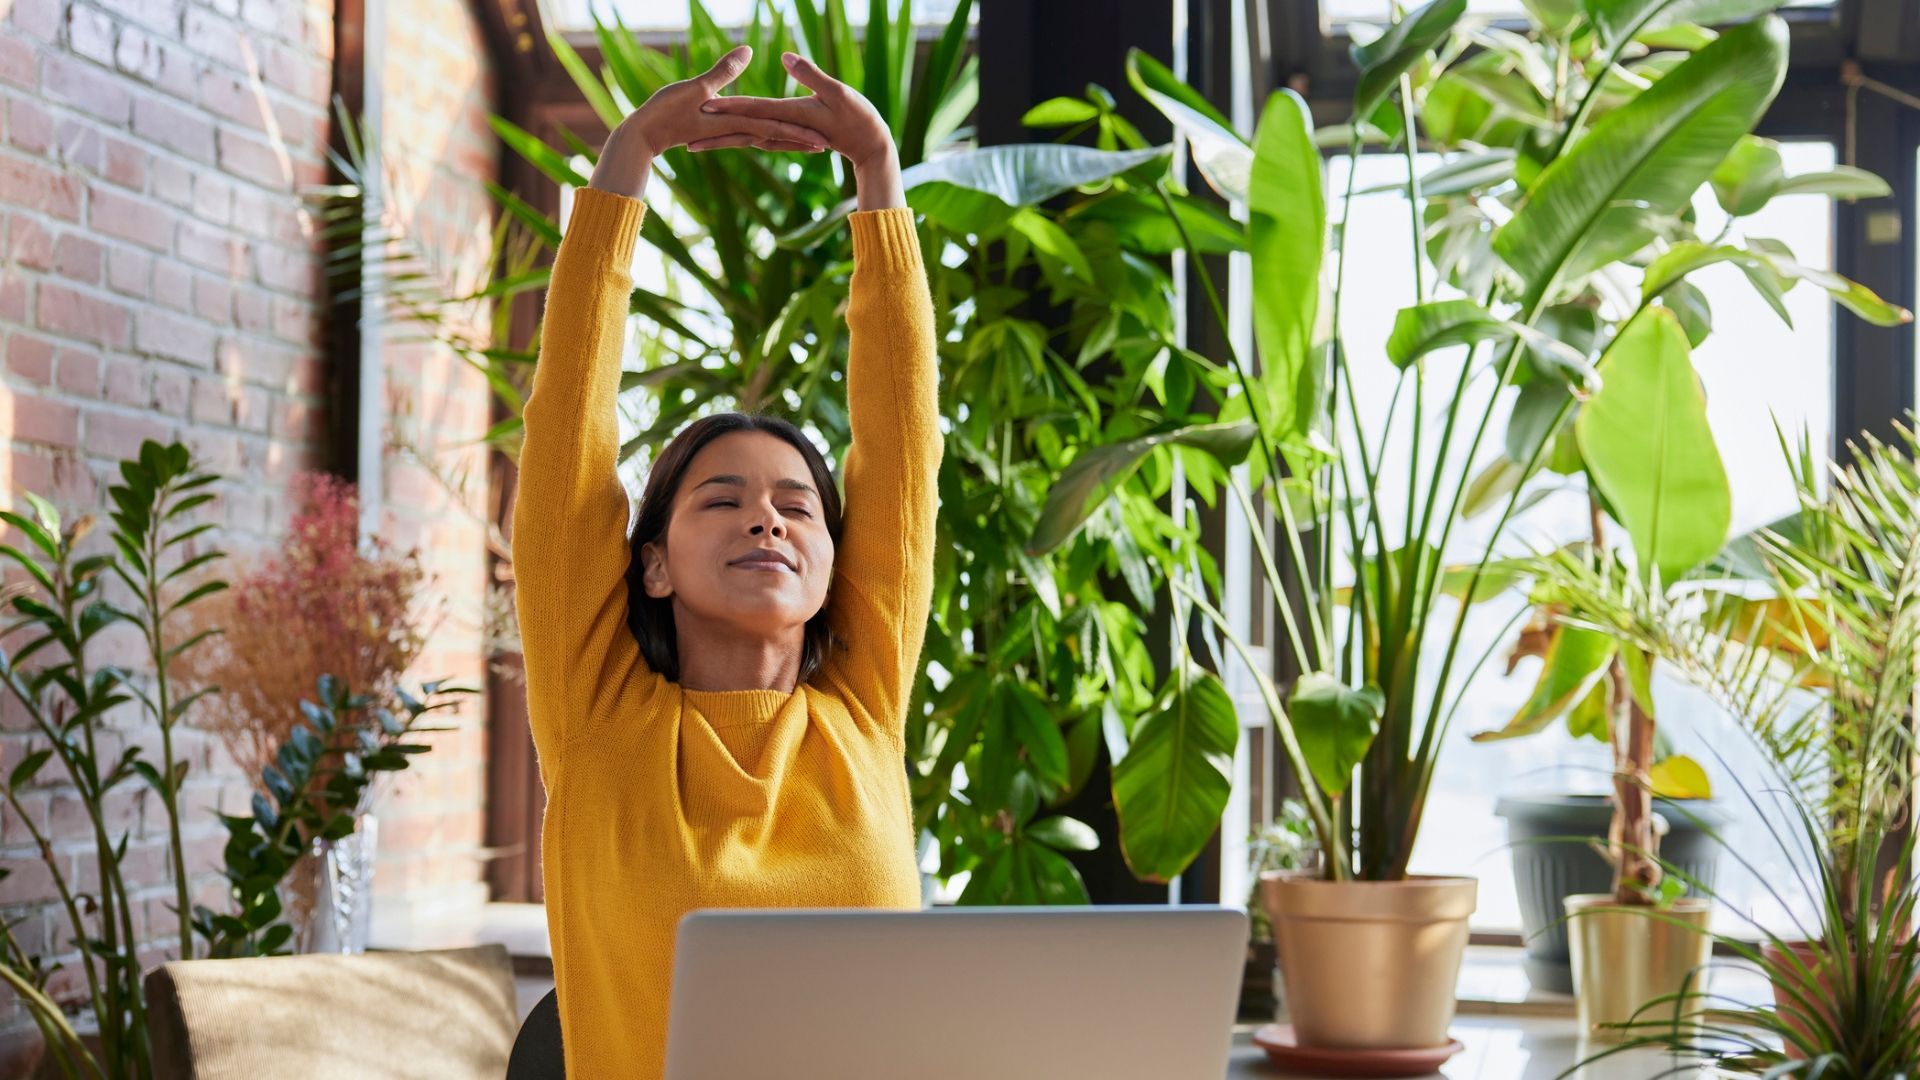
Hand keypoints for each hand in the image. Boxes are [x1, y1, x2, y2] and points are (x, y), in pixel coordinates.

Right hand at [589, 45, 827, 197]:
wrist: (641, 136)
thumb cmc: (663, 112)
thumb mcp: (695, 88)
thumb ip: (723, 71)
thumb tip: (748, 50)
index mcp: (734, 122)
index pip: (773, 127)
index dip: (798, 131)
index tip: (822, 137)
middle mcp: (734, 131)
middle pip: (773, 138)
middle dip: (798, 141)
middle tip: (825, 146)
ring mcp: (726, 134)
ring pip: (762, 140)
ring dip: (785, 143)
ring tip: (807, 145)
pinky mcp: (717, 133)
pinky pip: (745, 138)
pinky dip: (762, 140)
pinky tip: (768, 141)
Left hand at [696, 51, 904, 208]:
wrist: (871, 145)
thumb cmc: (859, 117)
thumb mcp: (837, 92)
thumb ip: (810, 74)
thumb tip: (785, 57)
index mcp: (789, 115)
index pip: (752, 108)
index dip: (726, 105)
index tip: (702, 102)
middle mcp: (782, 128)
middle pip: (741, 130)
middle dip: (713, 134)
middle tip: (684, 139)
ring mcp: (785, 135)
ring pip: (746, 138)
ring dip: (722, 142)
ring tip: (695, 145)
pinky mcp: (789, 136)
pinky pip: (759, 140)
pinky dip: (741, 141)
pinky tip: (728, 143)